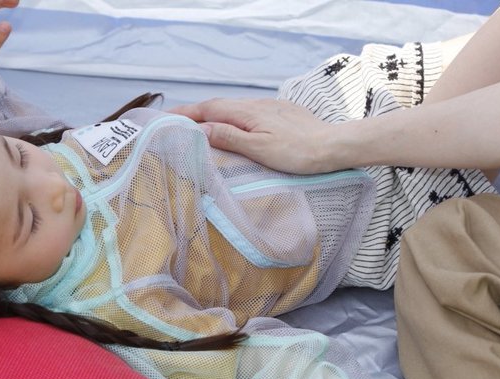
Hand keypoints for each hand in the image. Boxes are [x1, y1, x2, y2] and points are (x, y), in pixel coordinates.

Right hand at [170, 98, 339, 174]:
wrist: (333, 146)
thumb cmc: (298, 152)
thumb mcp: (259, 148)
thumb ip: (230, 137)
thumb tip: (202, 128)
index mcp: (247, 112)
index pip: (209, 108)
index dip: (186, 113)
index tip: (166, 118)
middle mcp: (256, 105)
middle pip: (218, 106)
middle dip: (196, 113)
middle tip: (177, 124)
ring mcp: (269, 108)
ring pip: (234, 109)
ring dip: (213, 116)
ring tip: (199, 128)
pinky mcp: (280, 114)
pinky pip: (248, 113)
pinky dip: (232, 119)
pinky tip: (233, 128)